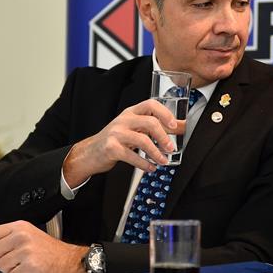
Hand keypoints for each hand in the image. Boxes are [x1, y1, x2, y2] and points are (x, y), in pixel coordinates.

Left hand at [0, 221, 88, 272]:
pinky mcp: (29, 265)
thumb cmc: (54, 253)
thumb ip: (12, 238)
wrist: (72, 262)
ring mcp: (25, 250)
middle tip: (15, 263)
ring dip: (11, 271)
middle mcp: (22, 236)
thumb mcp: (32, 236)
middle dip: (1, 261)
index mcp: (21, 227)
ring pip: (1, 265)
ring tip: (26, 267)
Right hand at [63, 99, 180, 186]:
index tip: (175, 125)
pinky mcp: (111, 148)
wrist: (91, 152)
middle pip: (149, 122)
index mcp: (131, 112)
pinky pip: (132, 156)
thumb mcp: (136, 128)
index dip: (165, 113)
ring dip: (156, 153)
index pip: (151, 104)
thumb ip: (157, 127)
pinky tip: (151, 167)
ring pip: (142, 140)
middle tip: (171, 148)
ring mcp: (116, 133)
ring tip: (163, 161)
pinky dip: (144, 164)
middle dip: (164, 136)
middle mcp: (124, 120)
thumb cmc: (116, 139)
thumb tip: (182, 127)